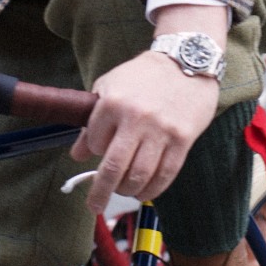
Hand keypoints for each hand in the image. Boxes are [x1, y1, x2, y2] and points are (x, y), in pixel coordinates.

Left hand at [71, 52, 218, 214]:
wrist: (186, 60)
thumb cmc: (144, 76)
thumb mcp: (109, 87)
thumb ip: (92, 121)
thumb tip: (78, 155)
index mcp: (113, 103)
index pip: (96, 143)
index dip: (95, 153)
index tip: (101, 152)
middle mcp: (136, 118)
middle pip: (114, 167)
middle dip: (101, 192)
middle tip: (95, 205)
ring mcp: (161, 130)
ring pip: (140, 175)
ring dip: (128, 191)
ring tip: (124, 192)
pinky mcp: (183, 139)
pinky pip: (166, 174)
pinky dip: (153, 189)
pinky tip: (145, 192)